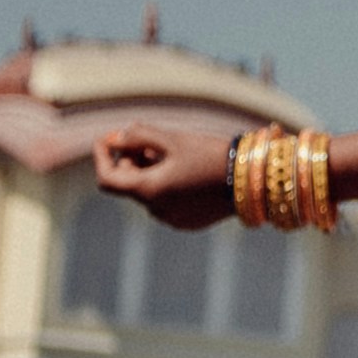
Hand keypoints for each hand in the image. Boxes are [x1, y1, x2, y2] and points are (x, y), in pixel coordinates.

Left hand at [82, 116, 242, 231]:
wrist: (254, 181)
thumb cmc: (212, 156)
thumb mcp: (174, 139)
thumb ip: (139, 135)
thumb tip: (117, 138)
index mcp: (147, 190)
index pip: (106, 178)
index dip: (102, 155)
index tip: (112, 137)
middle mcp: (155, 210)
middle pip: (129, 184)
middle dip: (133, 160)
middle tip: (152, 140)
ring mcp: (172, 219)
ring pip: (149, 193)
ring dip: (152, 173)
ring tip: (177, 154)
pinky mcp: (189, 222)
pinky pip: (167, 203)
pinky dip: (169, 187)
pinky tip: (191, 172)